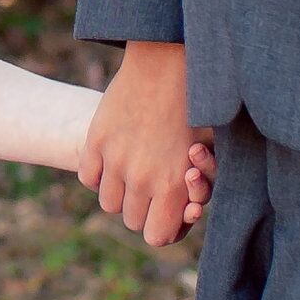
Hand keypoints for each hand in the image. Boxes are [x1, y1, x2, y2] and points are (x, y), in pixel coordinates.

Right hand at [78, 40, 208, 247]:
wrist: (168, 62)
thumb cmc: (198, 105)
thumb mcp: (211, 151)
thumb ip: (197, 187)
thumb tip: (188, 213)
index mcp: (174, 185)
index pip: (157, 236)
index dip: (164, 228)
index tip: (169, 213)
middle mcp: (142, 179)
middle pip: (132, 221)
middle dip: (144, 210)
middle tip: (154, 189)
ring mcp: (115, 160)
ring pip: (108, 203)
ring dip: (120, 193)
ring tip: (133, 172)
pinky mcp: (96, 141)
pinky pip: (89, 178)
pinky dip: (99, 174)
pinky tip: (114, 158)